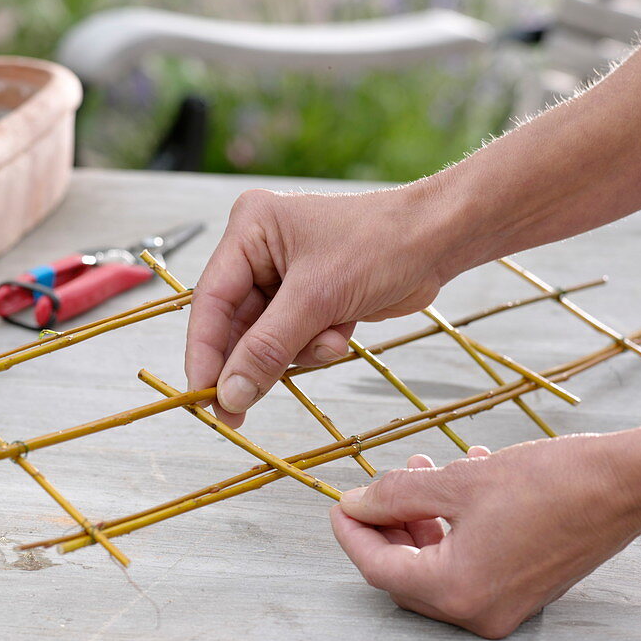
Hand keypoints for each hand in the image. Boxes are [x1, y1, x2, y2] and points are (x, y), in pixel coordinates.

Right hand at [185, 182, 463, 426]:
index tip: (201, 396)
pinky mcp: (311, 297)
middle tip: (238, 411)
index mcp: (251, 229)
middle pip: (236, 324)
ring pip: (266, 338)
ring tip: (330, 341)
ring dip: (296, 353)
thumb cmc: (382, 244)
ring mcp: (286, 275)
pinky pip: (294, 339)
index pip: (211, 300)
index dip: (205, 352)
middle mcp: (261, 250)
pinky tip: (341, 334)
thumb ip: (267, 349)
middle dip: (253, 361)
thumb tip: (229, 394)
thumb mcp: (317, 299)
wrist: (439, 239)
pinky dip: (316, 346)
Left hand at [330, 435, 640, 638]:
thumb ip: (396, 495)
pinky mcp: (523, 591)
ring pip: (438, 566)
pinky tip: (460, 479)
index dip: (354, 532)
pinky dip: (455, 528)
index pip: (380, 569)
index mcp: (458, 592)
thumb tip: (357, 504)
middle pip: (407, 574)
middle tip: (383, 483)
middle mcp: (480, 612)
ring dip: (422, 519)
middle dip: (390, 525)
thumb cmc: (546, 482)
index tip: (340, 503)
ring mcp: (505, 607)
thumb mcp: (456, 481)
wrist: (623, 486)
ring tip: (422, 469)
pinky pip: (469, 563)